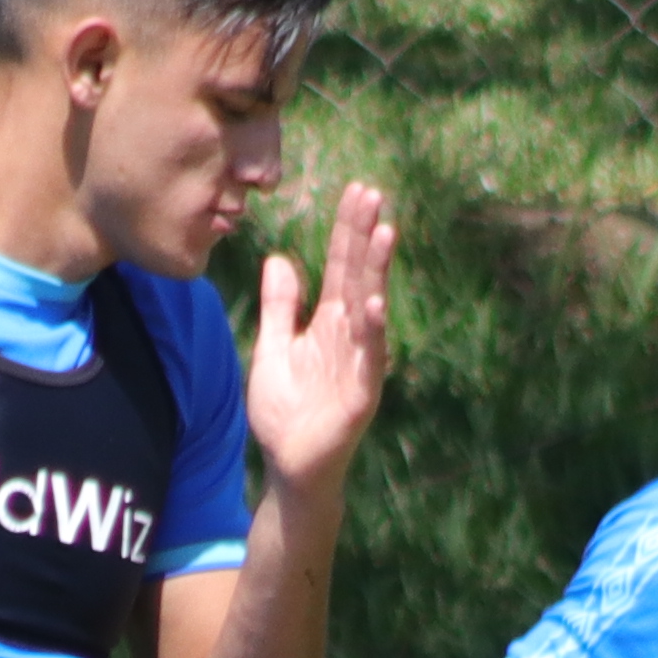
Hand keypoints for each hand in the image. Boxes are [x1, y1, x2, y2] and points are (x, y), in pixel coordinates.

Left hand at [238, 182, 403, 496]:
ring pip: (369, 308)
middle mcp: (350, 336)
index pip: (342, 267)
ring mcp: (360, 362)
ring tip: (384, 232)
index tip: (356, 192)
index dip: (348, 231)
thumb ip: (280, 307)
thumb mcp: (273, 348)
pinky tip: (372, 303)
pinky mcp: (361, 393)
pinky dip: (371, 331)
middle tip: (373, 194)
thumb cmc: (284, 413)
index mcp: (330, 323)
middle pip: (358, 276)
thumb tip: (281, 260)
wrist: (289, 466)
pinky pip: (369, 357)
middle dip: (365, 236)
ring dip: (377, 272)